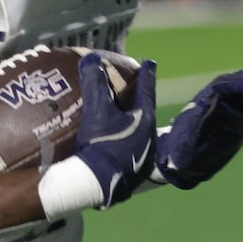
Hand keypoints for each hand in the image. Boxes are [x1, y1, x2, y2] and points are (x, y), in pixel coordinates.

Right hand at [37, 54, 157, 214]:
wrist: (95, 183)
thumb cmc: (100, 143)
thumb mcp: (96, 110)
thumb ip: (95, 82)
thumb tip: (92, 58)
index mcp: (145, 119)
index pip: (147, 90)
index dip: (146, 74)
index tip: (149, 62)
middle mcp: (151, 138)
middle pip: (145, 112)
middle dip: (138, 102)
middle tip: (129, 93)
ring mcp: (145, 157)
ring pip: (140, 134)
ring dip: (132, 125)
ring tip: (120, 119)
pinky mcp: (135, 174)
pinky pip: (132, 151)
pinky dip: (124, 143)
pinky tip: (114, 145)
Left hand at [156, 71, 242, 188]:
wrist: (182, 159)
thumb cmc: (187, 154)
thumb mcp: (194, 142)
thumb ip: (204, 120)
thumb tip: (215, 99)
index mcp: (203, 102)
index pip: (225, 86)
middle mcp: (214, 96)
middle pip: (240, 81)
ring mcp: (225, 101)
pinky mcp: (234, 108)